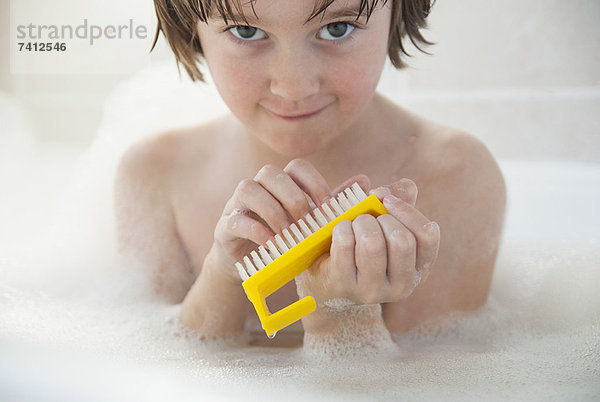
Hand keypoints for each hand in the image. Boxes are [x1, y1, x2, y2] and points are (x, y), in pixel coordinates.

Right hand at [212, 158, 369, 281]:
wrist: (253, 266)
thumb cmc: (287, 239)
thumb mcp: (312, 223)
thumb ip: (333, 203)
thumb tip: (364, 181)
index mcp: (282, 183)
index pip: (297, 166)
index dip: (314, 182)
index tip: (326, 207)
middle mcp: (258, 187)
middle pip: (271, 173)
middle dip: (293, 197)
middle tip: (306, 222)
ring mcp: (237, 205)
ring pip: (248, 188)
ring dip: (272, 211)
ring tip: (288, 234)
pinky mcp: (225, 226)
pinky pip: (236, 219)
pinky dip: (256, 230)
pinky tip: (272, 244)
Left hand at [297, 179, 439, 310]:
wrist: (327, 283)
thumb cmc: (359, 246)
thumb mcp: (382, 223)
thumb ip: (395, 200)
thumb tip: (400, 186)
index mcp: (418, 269)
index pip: (427, 236)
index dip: (407, 211)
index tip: (387, 199)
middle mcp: (402, 286)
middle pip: (401, 240)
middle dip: (381, 217)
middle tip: (366, 217)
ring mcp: (372, 290)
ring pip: (372, 244)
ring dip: (360, 222)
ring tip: (353, 223)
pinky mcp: (344, 286)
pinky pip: (345, 244)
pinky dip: (341, 228)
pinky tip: (338, 231)